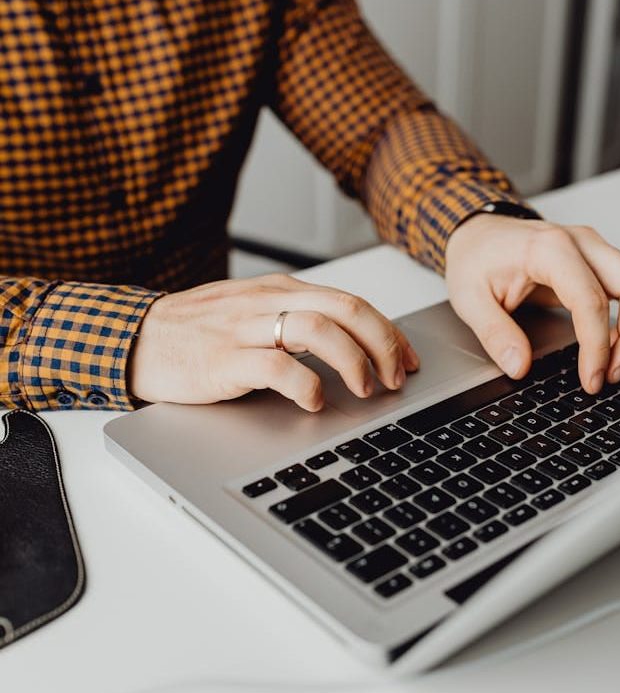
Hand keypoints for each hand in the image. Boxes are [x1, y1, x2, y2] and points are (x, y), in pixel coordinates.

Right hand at [128, 274, 418, 409]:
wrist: (139, 339)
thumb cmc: (199, 332)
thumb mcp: (254, 312)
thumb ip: (297, 319)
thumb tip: (351, 344)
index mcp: (281, 290)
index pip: (350, 302)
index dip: (388, 332)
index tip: (407, 359)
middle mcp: (268, 302)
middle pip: (345, 309)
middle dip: (382, 344)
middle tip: (395, 377)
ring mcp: (246, 328)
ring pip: (318, 329)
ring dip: (353, 361)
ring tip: (364, 389)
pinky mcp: (225, 360)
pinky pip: (277, 366)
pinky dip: (305, 385)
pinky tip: (314, 402)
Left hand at [445, 214, 619, 393]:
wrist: (478, 234)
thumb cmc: (476, 258)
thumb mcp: (468, 299)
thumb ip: (494, 334)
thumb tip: (519, 366)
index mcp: (549, 248)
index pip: (592, 301)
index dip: (597, 346)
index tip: (592, 378)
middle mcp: (582, 242)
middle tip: (613, 375)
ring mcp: (596, 248)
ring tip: (618, 364)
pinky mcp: (601, 259)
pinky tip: (619, 343)